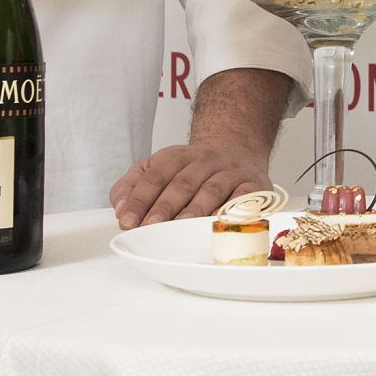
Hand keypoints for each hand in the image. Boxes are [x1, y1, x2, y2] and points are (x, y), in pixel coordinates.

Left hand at [108, 144, 274, 228]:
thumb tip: (120, 208)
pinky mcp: (254, 185)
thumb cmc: (193, 168)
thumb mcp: (158, 166)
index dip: (140, 198)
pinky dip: (232, 211)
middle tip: (150, 227)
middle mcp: (205, 161)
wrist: (237, 147)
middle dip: (165, 206)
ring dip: (195, 210)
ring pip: (212, 190)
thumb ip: (133, 185)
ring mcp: (231, 172)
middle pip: (183, 183)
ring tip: (180, 228)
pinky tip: (219, 223)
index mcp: (178, 156)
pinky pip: (244, 198)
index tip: (126, 220)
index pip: (155, 176)